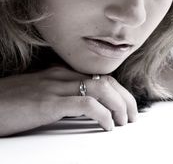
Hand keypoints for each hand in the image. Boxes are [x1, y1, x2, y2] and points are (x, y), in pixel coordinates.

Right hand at [0, 66, 137, 136]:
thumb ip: (60, 96)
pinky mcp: (48, 103)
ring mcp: (55, 88)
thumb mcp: (37, 95)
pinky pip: (85, 105)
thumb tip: (83, 108)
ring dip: (118, 106)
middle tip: (133, 116)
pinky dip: (102, 114)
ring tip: (124, 121)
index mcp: (59, 73)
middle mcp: (61, 76)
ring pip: (101, 90)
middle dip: (125, 98)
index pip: (99, 77)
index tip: (128, 105)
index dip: (119, 91)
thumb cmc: (6, 104)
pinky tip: (107, 125)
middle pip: (105, 82)